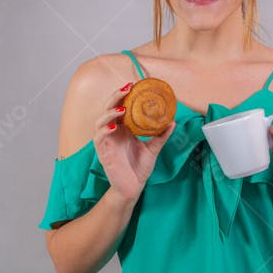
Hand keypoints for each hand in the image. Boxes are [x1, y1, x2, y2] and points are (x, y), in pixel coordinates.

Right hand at [93, 81, 175, 201]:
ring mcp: (106, 140)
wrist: (132, 187)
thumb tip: (173, 122)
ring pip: (101, 120)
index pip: (120, 106)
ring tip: (121, 109)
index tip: (134, 85)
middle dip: (116, 96)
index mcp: (123, 128)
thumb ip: (161, 135)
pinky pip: (99, 137)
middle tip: (127, 88)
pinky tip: (114, 127)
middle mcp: (113, 131)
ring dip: (110, 112)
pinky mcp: (102, 151)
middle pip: (109, 108)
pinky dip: (104, 130)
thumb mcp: (153, 148)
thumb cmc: (139, 168)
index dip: (125, 95)